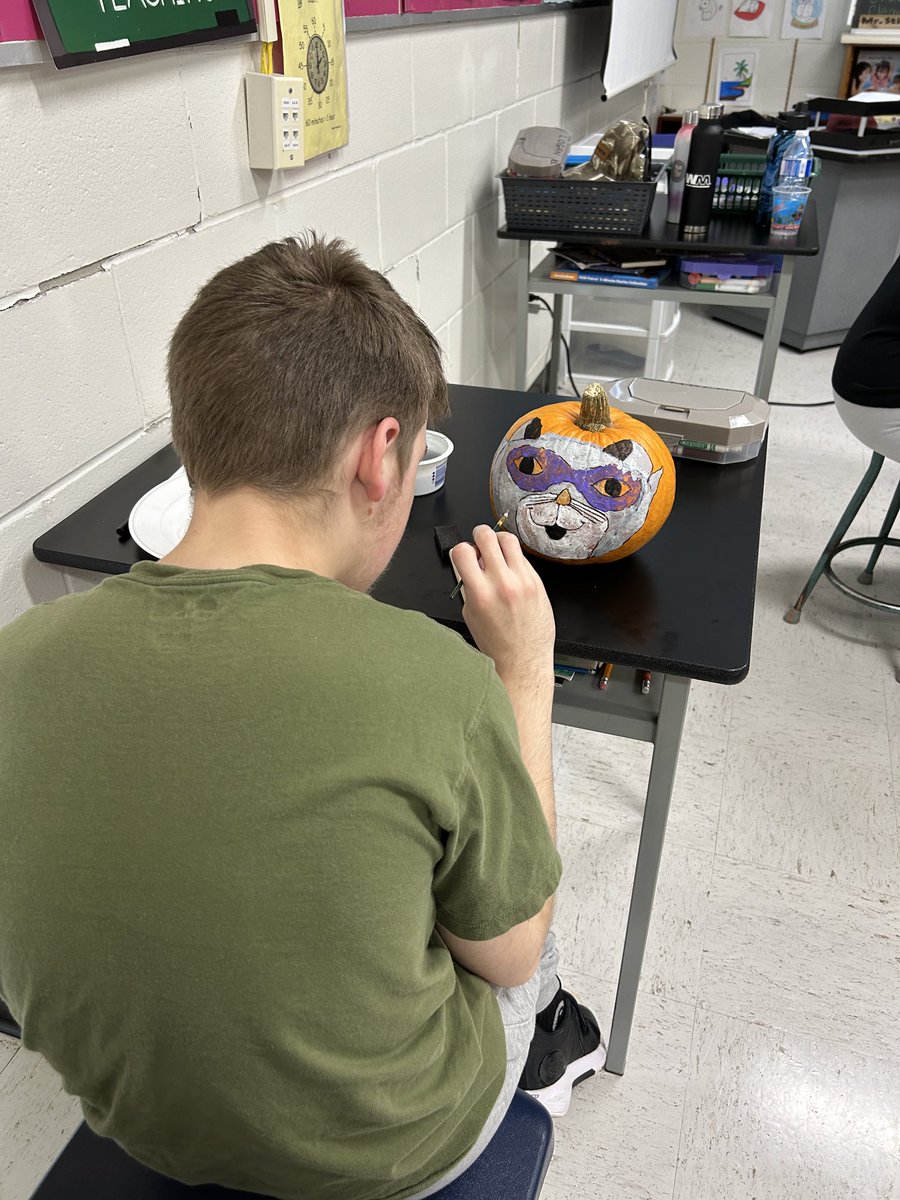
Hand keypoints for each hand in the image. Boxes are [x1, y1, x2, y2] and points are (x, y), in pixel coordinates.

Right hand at [449, 526, 554, 688]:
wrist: (523, 658)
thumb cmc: (497, 642)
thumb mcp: (471, 614)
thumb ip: (468, 586)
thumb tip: (468, 563)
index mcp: (480, 594)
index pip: (462, 551)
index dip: (461, 550)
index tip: (466, 555)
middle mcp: (502, 584)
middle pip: (486, 535)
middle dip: (479, 536)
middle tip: (481, 544)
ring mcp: (522, 581)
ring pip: (508, 539)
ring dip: (499, 541)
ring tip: (498, 552)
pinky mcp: (537, 582)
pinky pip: (523, 556)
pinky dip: (514, 558)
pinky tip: (511, 570)